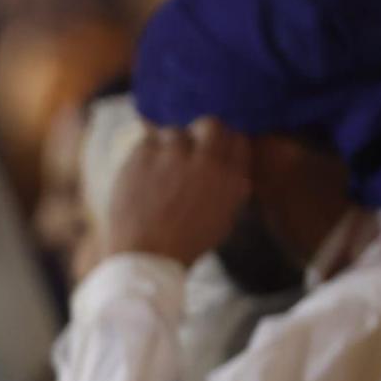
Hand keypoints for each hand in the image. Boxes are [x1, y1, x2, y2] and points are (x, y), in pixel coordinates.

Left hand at [99, 118, 251, 267]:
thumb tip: (229, 160)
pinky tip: (144, 170)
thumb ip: (231, 184)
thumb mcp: (224, 217)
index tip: (211, 150)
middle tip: (187, 150)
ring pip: (174, 131)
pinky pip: (147, 140)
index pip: (237, 139)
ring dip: (169, 146)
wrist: (147, 256)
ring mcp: (173, 157)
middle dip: (201, 134)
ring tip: (161, 168)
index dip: (223, 142)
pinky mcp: (142, 158)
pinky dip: (147, 151)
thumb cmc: (186, 242)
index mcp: (231, 177)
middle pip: (210, 124)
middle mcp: (207, 162)